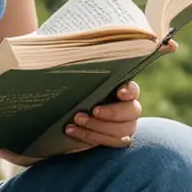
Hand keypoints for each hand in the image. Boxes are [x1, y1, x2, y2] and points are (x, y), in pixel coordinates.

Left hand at [61, 38, 176, 152]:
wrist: (58, 111)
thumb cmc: (68, 87)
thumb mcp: (70, 72)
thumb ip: (77, 62)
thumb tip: (65, 47)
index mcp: (120, 87)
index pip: (133, 88)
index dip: (130, 91)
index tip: (120, 92)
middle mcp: (126, 106)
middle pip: (132, 112)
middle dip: (112, 113)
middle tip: (93, 110)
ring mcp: (122, 125)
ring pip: (122, 131)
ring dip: (99, 128)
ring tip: (75, 121)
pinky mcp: (113, 140)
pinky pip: (111, 143)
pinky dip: (91, 138)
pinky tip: (72, 131)